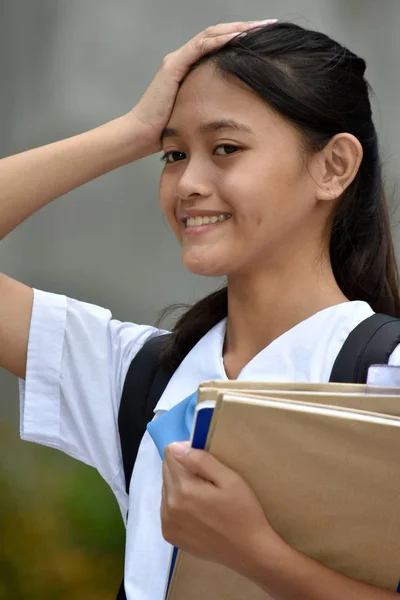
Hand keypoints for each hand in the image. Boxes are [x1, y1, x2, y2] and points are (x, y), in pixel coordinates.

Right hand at [128, 20, 276, 155]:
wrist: (142, 135)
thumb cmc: (167, 130)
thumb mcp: (197, 114)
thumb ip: (212, 104)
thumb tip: (237, 110)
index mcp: (190, 68)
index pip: (219, 44)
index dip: (242, 38)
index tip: (266, 38)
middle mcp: (183, 58)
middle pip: (218, 34)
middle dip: (245, 28)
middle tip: (270, 24)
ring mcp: (177, 60)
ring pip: (211, 35)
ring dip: (237, 29)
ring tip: (260, 27)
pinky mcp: (173, 66)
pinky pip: (200, 47)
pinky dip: (220, 40)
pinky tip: (239, 38)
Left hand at [161, 441, 282, 577]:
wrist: (249, 551)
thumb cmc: (243, 511)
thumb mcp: (229, 479)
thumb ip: (200, 460)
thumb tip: (174, 448)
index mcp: (183, 489)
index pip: (171, 454)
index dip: (187, 451)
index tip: (204, 461)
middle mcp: (169, 505)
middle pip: (166, 470)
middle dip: (182, 468)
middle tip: (207, 480)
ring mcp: (167, 522)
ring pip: (166, 488)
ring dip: (179, 485)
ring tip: (203, 496)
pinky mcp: (169, 535)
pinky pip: (166, 507)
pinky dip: (177, 503)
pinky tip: (197, 510)